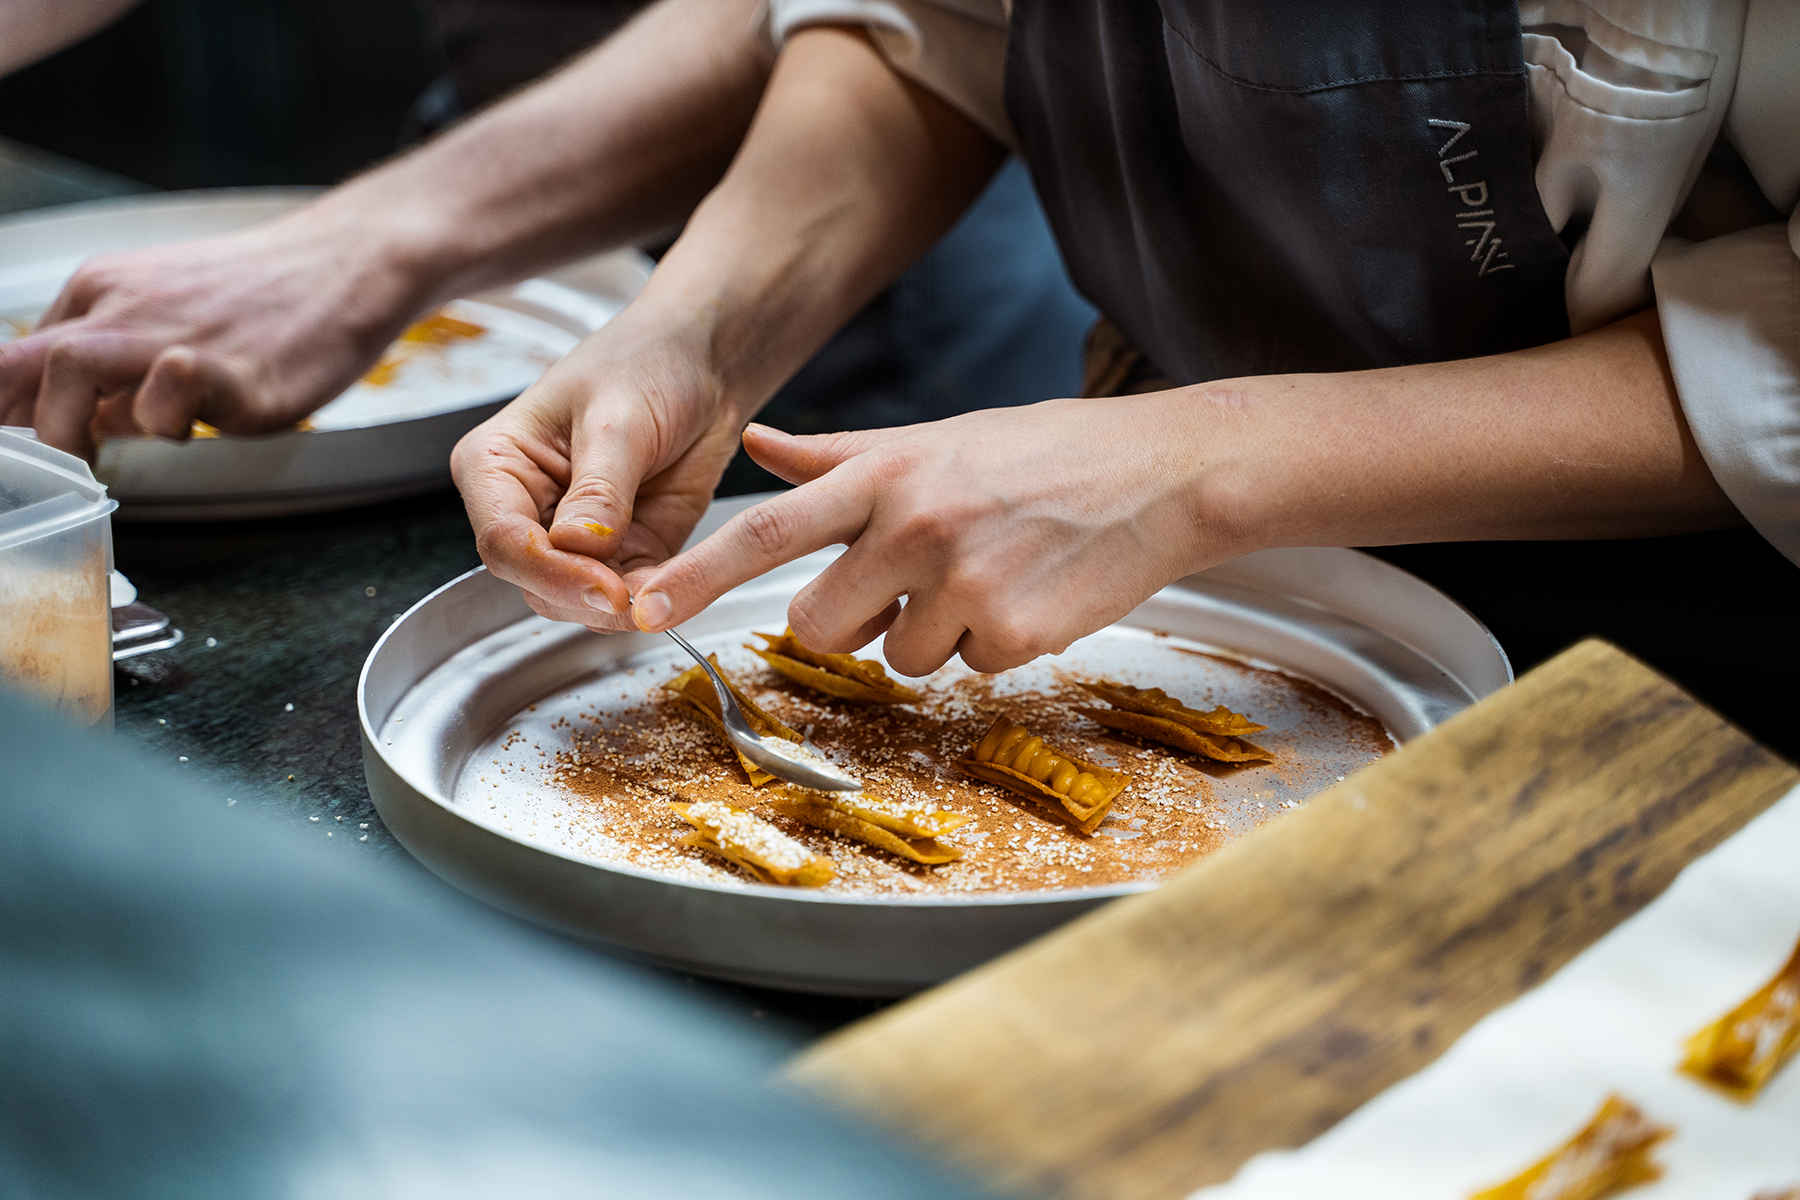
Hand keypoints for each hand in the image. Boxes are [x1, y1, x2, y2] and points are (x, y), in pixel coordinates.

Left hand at [0, 207, 427, 457]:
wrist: (347, 265)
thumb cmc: (272, 297)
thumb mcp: (173, 316)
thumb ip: (122, 370)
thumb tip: (84, 426)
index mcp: (103, 290)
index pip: (15, 359)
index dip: (10, 413)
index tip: (24, 457)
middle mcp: (122, 303)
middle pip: (21, 365)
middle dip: (25, 431)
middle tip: (52, 474)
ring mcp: (170, 332)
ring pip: (68, 367)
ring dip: (68, 429)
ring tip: (99, 463)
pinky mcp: (223, 367)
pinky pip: (165, 391)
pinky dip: (162, 419)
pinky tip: (188, 429)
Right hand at [451, 313, 750, 631]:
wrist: (704, 362)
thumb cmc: (647, 362)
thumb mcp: (620, 419)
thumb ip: (599, 488)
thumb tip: (577, 545)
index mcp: (498, 463)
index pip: (503, 539)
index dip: (549, 573)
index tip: (603, 588)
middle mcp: (528, 506)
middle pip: (535, 582)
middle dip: (585, 597)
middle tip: (635, 596)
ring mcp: (575, 536)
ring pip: (577, 602)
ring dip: (619, 607)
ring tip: (661, 590)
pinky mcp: (624, 553)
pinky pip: (628, 597)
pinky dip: (651, 602)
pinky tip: (675, 589)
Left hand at [625, 397, 1245, 675]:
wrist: (1164, 472)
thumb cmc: (1045, 452)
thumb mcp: (936, 438)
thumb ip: (838, 455)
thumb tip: (756, 442)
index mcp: (886, 474)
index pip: (768, 531)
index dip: (697, 574)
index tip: (641, 610)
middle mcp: (914, 526)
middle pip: (821, 623)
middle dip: (853, 622)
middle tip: (913, 584)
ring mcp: (964, 583)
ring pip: (899, 656)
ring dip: (936, 632)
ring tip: (995, 571)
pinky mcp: (1012, 633)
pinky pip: (968, 668)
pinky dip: (993, 645)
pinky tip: (1032, 592)